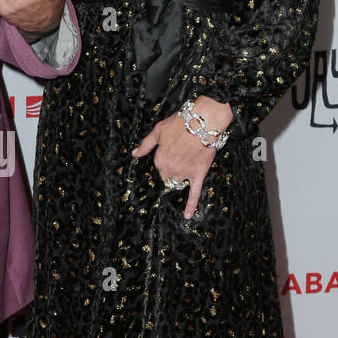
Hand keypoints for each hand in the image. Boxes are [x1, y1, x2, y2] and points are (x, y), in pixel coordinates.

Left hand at [132, 95, 232, 218]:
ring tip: (188, 160)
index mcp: (159, 160)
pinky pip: (194, 193)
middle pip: (168, 176)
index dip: (165, 157)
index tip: (172, 148)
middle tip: (180, 153)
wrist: (203, 121)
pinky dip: (190, 205)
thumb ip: (145, 145)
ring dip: (181, 176)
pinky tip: (187, 215)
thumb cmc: (180, 123)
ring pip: (179, 181)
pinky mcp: (198, 175)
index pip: (159, 166)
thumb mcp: (158, 131)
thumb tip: (134, 154)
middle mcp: (170, 169)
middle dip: (172, 168)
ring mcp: (185, 174)